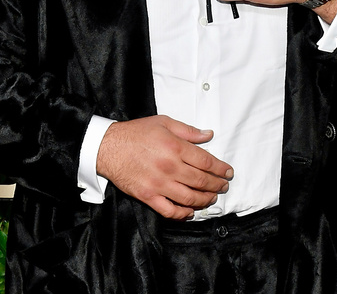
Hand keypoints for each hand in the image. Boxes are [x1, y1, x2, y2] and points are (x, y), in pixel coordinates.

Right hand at [96, 115, 233, 219]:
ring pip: (189, 198)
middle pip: (201, 181)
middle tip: (224, 186)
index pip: (206, 162)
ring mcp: (159, 184)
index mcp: (175, 148)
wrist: (108, 147)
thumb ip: (188, 130)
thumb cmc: (135, 133)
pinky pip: (169, 211)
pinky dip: (183, 214)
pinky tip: (190, 212)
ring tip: (211, 197)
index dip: (221, 169)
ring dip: (205, 200)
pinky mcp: (148, 196)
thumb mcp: (163, 123)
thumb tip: (208, 134)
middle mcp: (170, 167)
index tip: (228, 172)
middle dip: (217, 185)